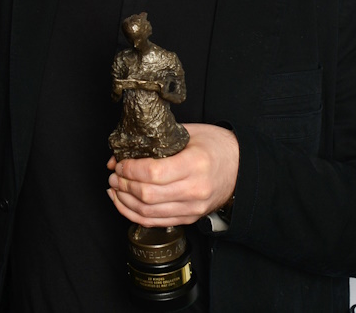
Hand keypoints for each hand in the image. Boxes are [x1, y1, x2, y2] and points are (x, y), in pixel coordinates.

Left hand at [106, 123, 237, 226]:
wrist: (241, 167)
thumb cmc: (216, 146)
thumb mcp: (189, 133)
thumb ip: (157, 140)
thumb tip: (124, 151)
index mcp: (195, 164)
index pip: (153, 173)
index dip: (130, 170)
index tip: (121, 163)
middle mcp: (194, 190)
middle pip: (147, 195)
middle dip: (123, 185)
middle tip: (114, 175)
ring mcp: (192, 208)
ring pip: (148, 213)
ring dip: (125, 201)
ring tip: (114, 188)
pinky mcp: (190, 218)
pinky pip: (155, 222)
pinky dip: (134, 215)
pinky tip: (123, 203)